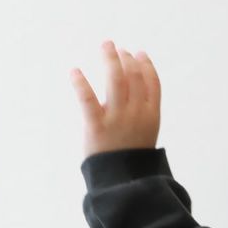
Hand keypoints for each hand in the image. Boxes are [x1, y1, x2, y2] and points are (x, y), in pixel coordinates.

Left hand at [70, 40, 160, 161]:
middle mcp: (137, 114)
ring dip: (111, 60)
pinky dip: (80, 83)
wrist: (123, 181)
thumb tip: (130, 86)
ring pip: (115, 81)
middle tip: (117, 48)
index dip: (146, 65)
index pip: (152, 83)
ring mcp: (118, 119)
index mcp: (152, 115)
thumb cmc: (132, 156)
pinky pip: (88, 100)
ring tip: (106, 46)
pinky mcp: (97, 126)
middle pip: (134, 77)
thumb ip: (140, 110)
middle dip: (126, 59)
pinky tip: (75, 71)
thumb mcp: (145, 132)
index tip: (138, 53)